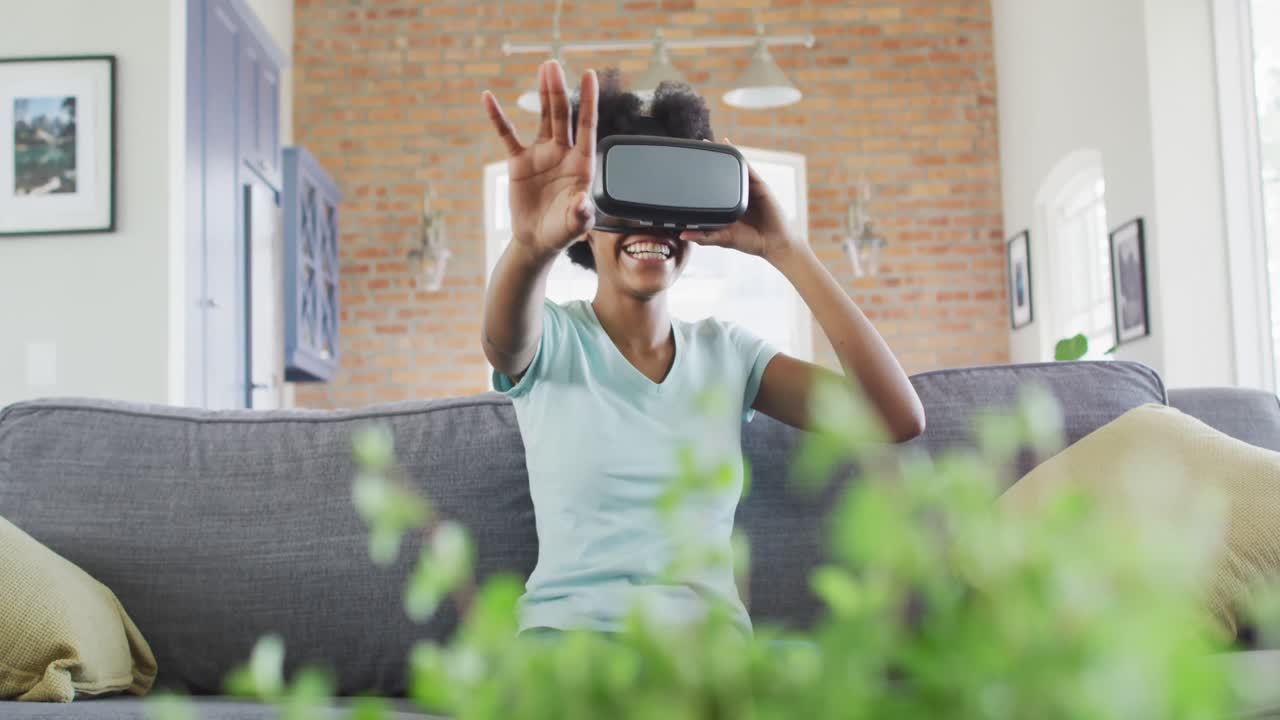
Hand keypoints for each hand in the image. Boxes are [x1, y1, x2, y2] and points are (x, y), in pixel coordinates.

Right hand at [482, 62, 597, 260]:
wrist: (537, 241)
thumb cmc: (560, 232)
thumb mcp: (573, 225)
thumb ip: (581, 215)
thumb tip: (584, 203)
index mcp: (581, 164)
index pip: (586, 127)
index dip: (588, 101)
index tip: (590, 75)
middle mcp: (563, 153)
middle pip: (563, 116)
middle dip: (558, 90)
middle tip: (553, 65)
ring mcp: (541, 154)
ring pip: (544, 117)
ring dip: (544, 94)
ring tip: (544, 68)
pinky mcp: (519, 161)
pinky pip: (507, 135)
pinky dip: (497, 117)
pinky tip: (488, 98)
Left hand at [678, 145, 802, 264]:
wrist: (773, 243)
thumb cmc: (751, 242)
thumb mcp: (723, 238)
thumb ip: (704, 236)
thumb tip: (682, 235)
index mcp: (727, 206)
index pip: (711, 189)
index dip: (700, 179)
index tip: (684, 170)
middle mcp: (737, 195)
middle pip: (721, 174)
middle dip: (709, 161)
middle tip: (693, 150)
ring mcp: (748, 188)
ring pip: (732, 168)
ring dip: (721, 154)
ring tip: (706, 143)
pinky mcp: (758, 185)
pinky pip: (746, 167)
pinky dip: (737, 155)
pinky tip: (727, 144)